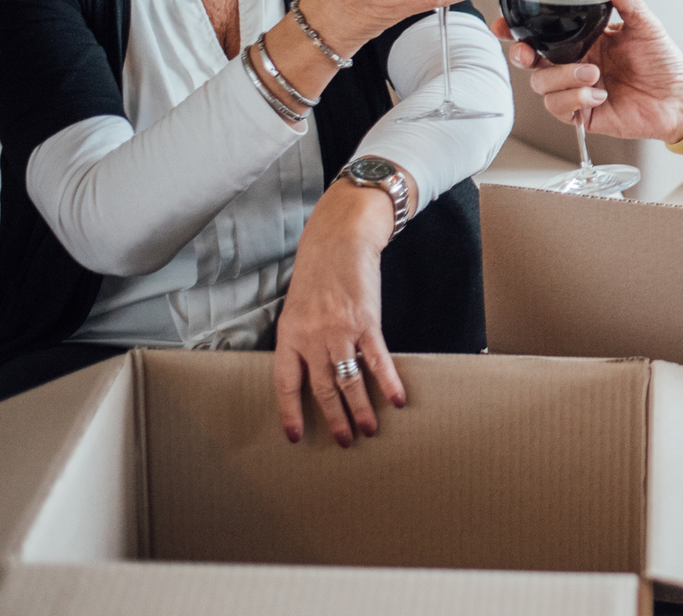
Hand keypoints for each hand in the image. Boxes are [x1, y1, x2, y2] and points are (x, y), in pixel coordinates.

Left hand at [274, 182, 406, 446]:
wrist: (339, 241)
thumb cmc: (317, 273)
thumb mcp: (297, 309)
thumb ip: (302, 340)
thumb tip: (314, 372)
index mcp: (288, 336)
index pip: (286, 384)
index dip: (290, 413)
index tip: (295, 436)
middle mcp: (311, 337)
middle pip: (322, 389)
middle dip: (335, 419)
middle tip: (345, 441)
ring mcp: (340, 331)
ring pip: (349, 381)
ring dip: (361, 409)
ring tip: (370, 429)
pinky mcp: (367, 322)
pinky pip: (377, 360)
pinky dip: (388, 382)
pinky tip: (396, 399)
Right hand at [491, 0, 682, 142]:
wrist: (680, 98)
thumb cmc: (664, 61)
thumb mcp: (644, 25)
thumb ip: (627, 1)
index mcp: (583, 39)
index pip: (539, 33)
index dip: (514, 30)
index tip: (502, 25)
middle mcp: (575, 63)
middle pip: (529, 61)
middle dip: (521, 56)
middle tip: (528, 54)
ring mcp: (577, 90)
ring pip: (541, 86)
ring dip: (564, 79)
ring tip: (594, 74)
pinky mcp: (583, 114)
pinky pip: (560, 109)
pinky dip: (577, 100)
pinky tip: (600, 95)